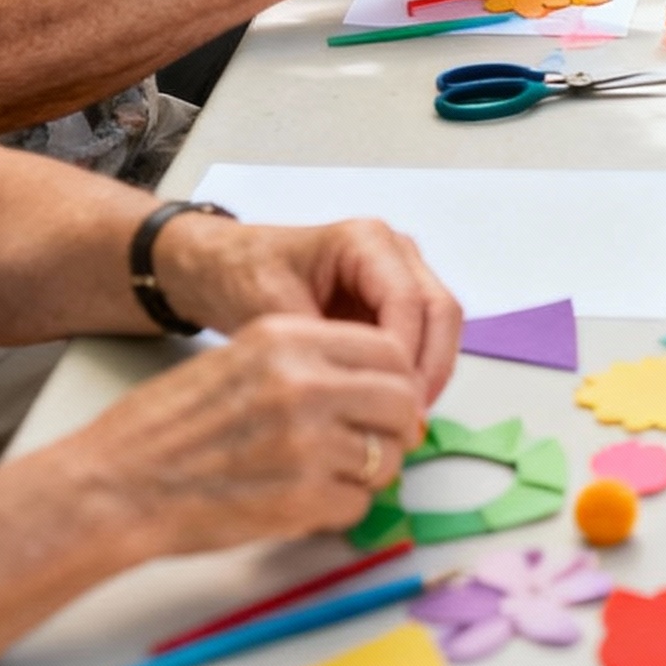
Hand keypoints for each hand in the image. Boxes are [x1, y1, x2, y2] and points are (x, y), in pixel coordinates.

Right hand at [69, 314, 428, 555]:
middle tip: (379, 445)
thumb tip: (376, 380)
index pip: (389, 349)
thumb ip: (309, 360)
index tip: (389, 402)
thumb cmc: (169, 425)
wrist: (114, 485)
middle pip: (401, 400)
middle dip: (397, 428)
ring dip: (369, 473)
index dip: (397, 380)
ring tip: (331, 477)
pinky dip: (340, 510)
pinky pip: (358, 505)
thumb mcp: (242, 357)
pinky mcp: (301, 498)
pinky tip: (306, 503)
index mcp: (290, 338)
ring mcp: (306, 441)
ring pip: (386, 457)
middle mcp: (305, 382)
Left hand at [157, 216, 460, 407]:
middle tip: (406, 422)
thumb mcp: (268, 307)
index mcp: (367, 241)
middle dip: (429, 368)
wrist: (225, 266)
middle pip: (440, 310)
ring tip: (401, 423)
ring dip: (428, 374)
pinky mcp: (393, 303)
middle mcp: (395, 253)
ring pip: (440, 326)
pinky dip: (414, 373)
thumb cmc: (242, 275)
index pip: (407, 301)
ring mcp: (400, 276)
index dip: (404, 356)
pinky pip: (422, 337)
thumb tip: (350, 391)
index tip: (386, 405)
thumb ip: (315, 343)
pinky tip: (392, 409)